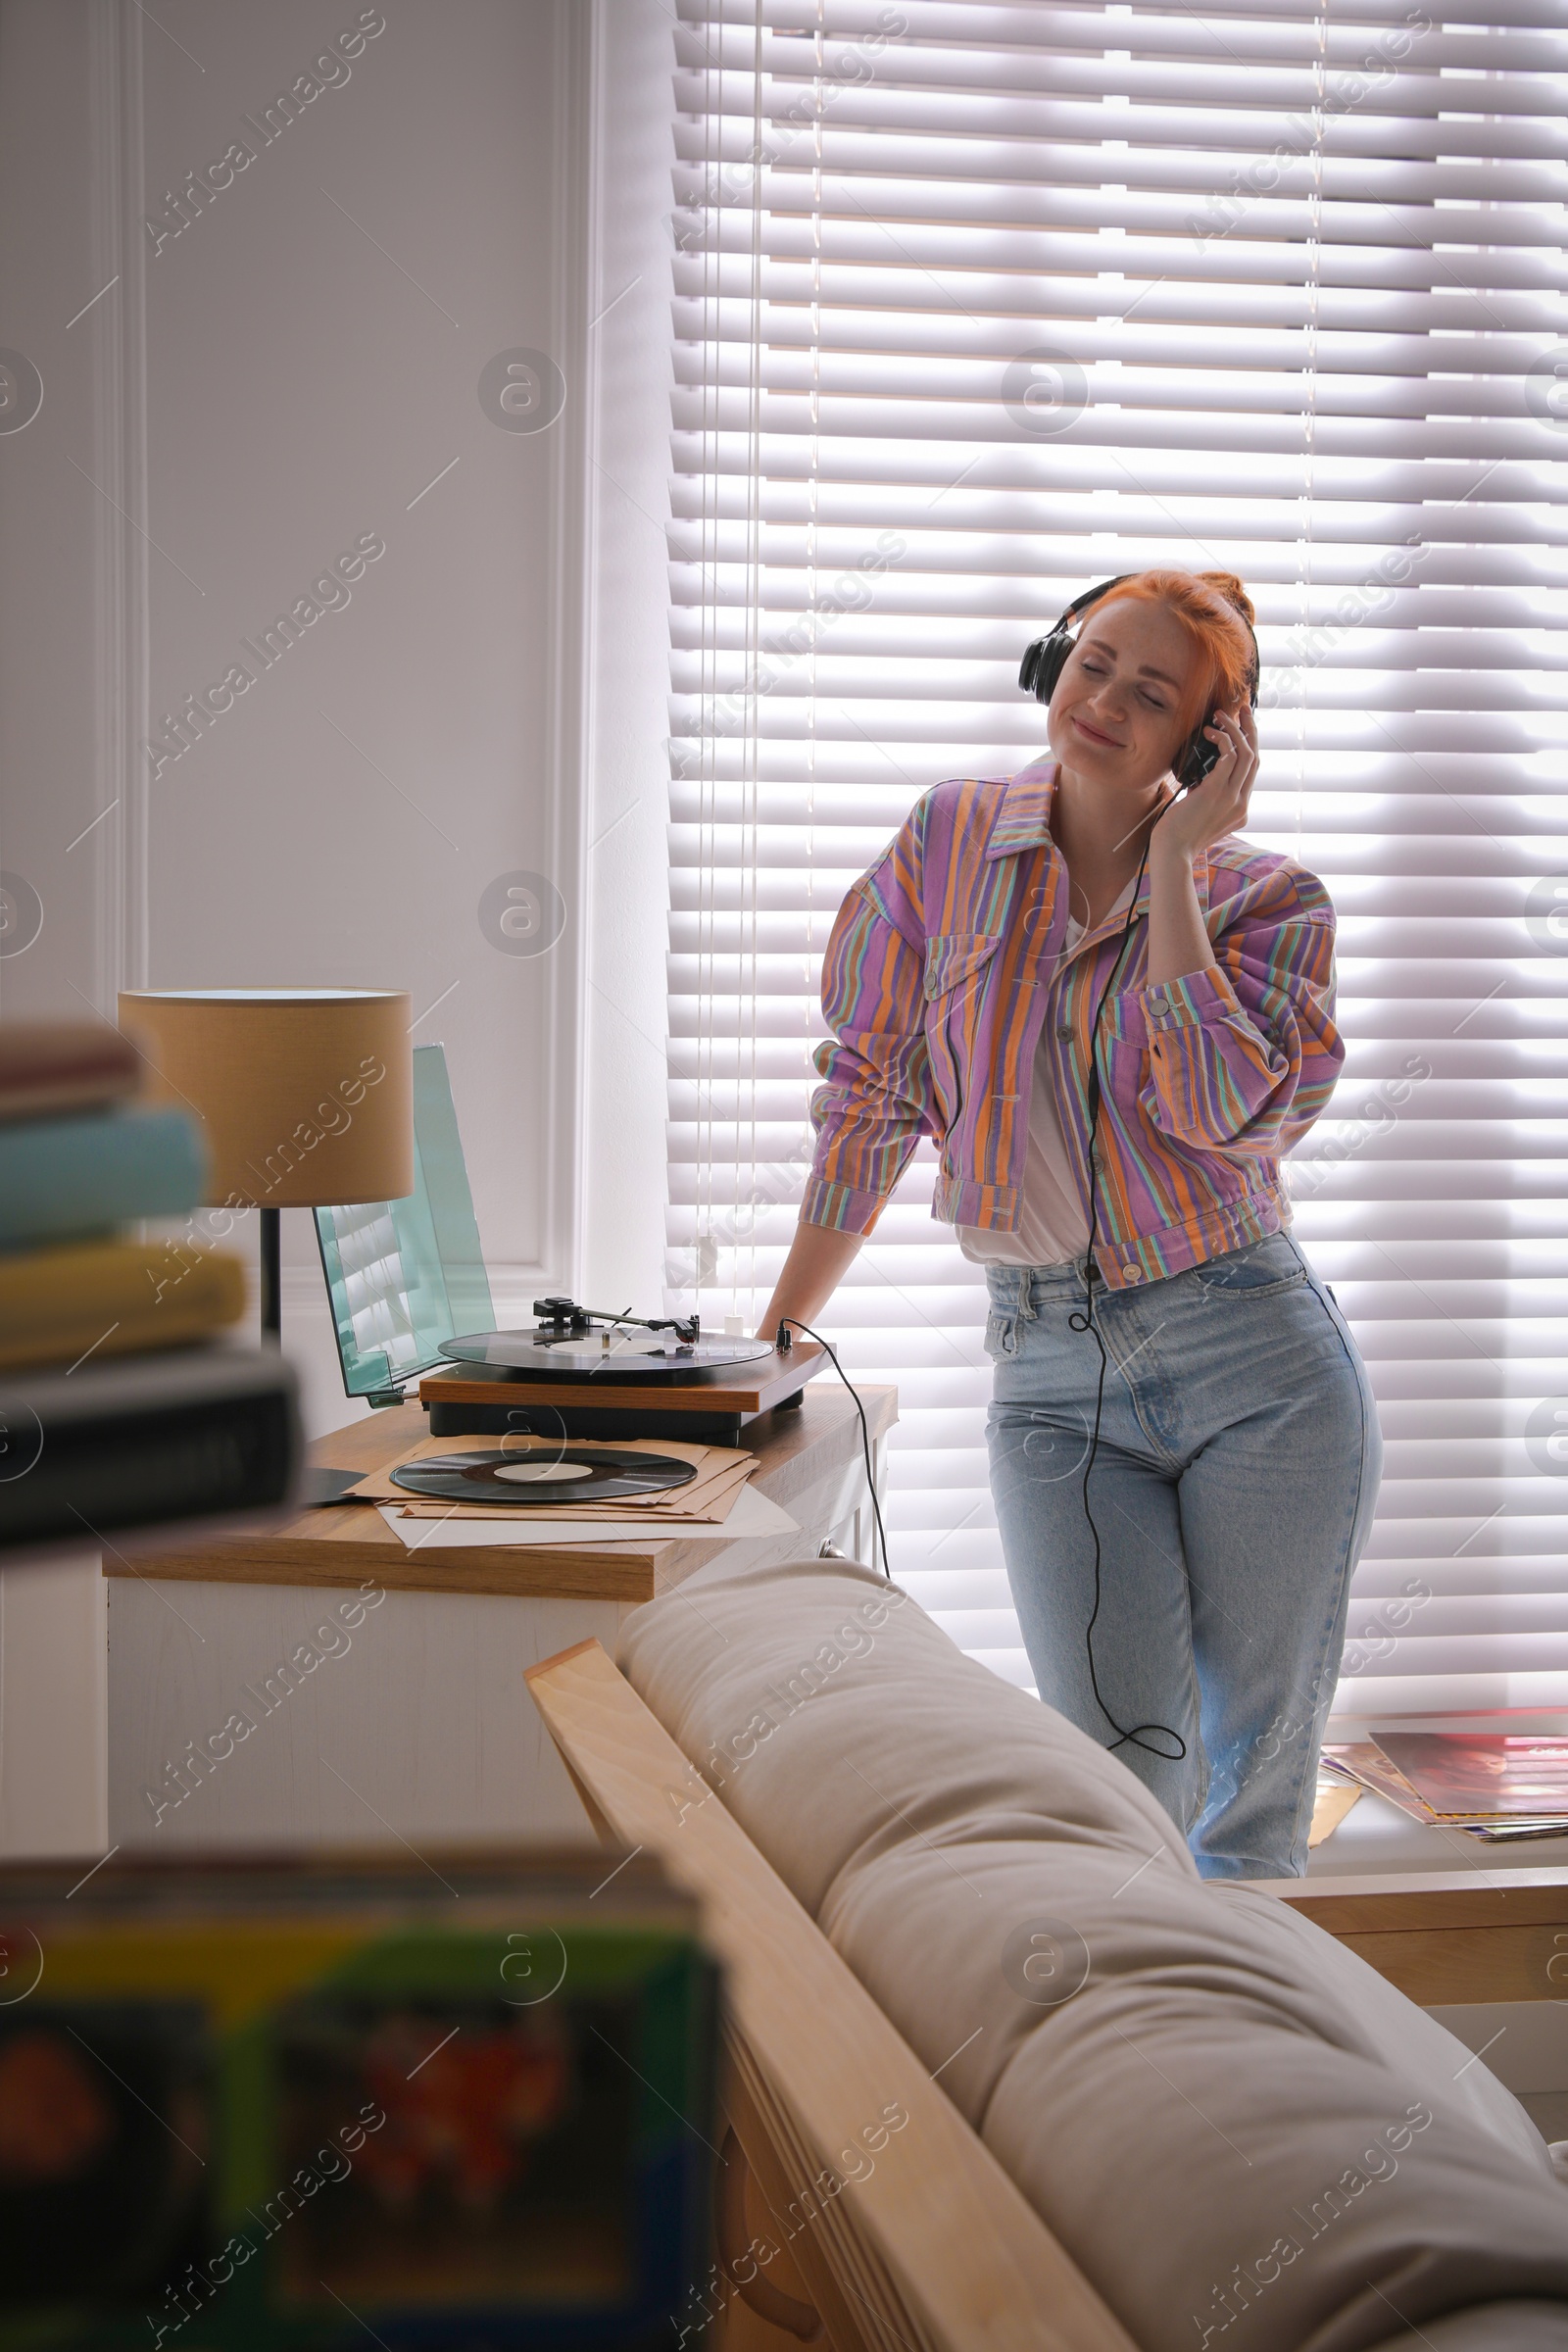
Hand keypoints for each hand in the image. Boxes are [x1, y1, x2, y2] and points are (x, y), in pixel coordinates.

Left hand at [1150, 704, 1258, 862]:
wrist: (1171, 853)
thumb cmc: (1177, 837)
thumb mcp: (1199, 817)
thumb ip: (1207, 800)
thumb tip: (1200, 782)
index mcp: (1240, 811)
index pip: (1252, 772)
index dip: (1249, 746)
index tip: (1240, 728)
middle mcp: (1241, 803)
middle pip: (1256, 758)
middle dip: (1251, 729)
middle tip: (1243, 709)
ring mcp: (1232, 798)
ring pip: (1246, 753)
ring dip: (1233, 729)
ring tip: (1219, 715)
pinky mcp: (1217, 792)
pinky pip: (1228, 756)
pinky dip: (1221, 739)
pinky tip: (1209, 732)